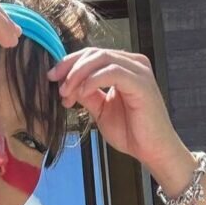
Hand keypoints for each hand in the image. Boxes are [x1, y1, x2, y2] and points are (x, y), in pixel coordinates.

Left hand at [47, 48, 181, 169]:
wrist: (152, 151)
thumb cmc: (132, 133)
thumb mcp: (101, 111)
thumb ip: (88, 95)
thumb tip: (69, 85)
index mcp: (125, 67)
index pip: (93, 55)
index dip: (70, 63)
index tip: (53, 78)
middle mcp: (133, 64)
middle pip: (95, 53)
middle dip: (70, 68)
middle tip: (57, 86)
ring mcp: (139, 71)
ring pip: (102, 59)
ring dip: (78, 74)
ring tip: (67, 93)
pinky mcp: (141, 83)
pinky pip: (112, 72)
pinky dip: (93, 80)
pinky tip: (82, 93)